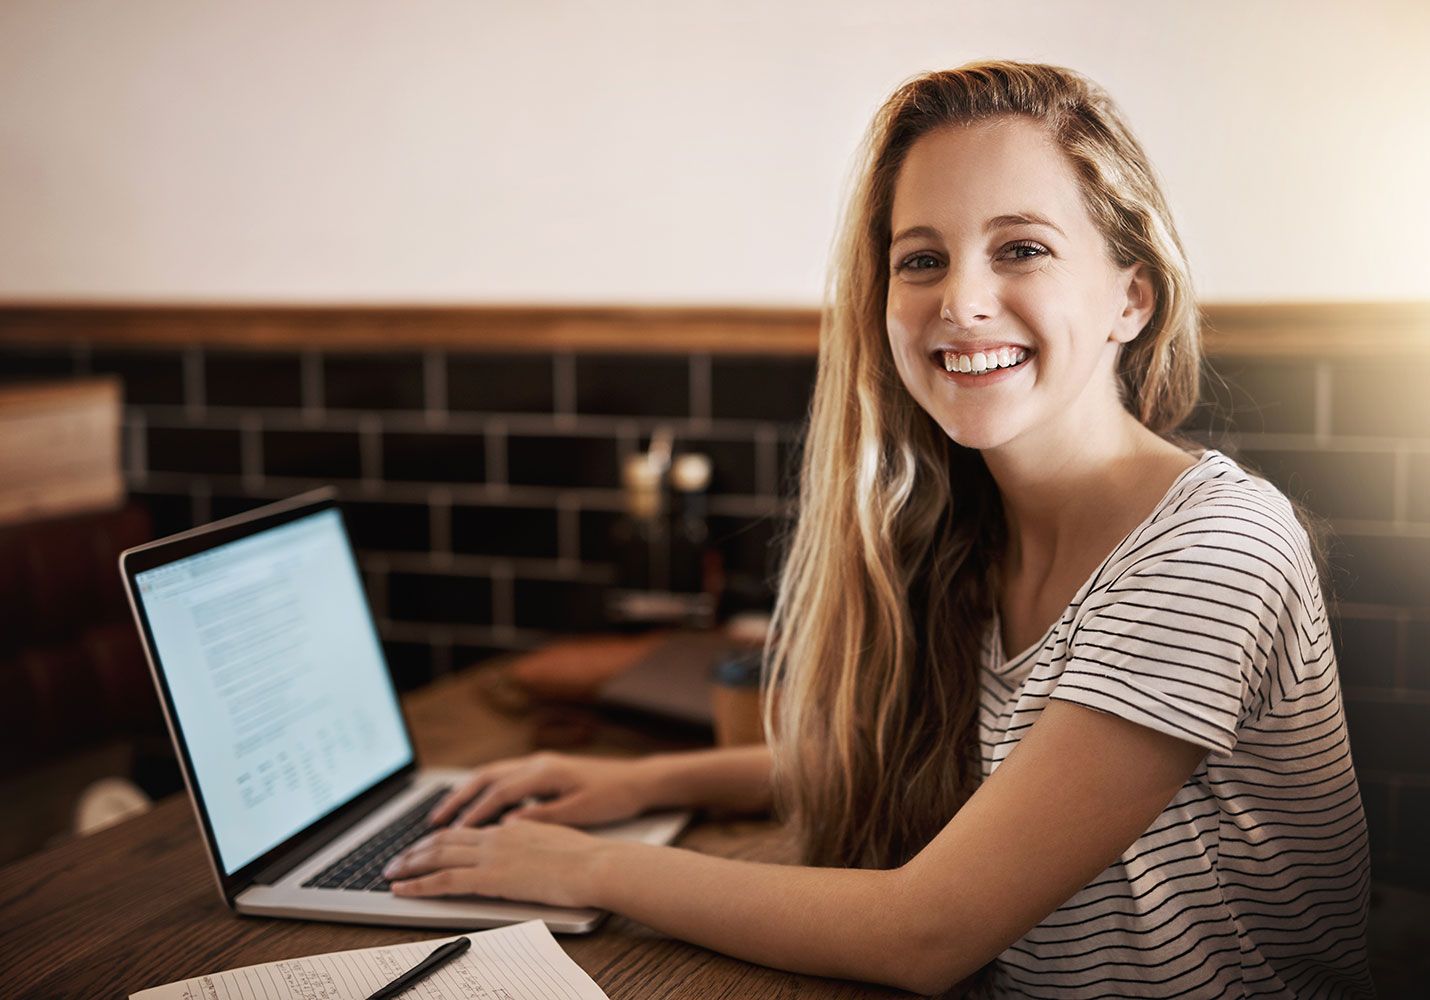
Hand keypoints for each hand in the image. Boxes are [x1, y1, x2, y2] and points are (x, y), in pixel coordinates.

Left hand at [384, 816, 613, 908]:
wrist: (595, 864)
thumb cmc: (585, 858)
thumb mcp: (552, 838)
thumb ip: (528, 836)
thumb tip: (513, 836)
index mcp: (511, 827)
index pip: (465, 830)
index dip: (439, 838)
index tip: (423, 847)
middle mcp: (496, 836)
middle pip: (444, 839)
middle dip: (415, 850)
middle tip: (396, 861)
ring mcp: (491, 855)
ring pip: (437, 855)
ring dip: (409, 864)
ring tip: (390, 874)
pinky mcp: (491, 877)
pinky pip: (444, 879)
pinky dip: (419, 884)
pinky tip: (403, 890)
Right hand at [428, 751, 653, 827]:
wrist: (639, 780)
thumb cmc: (614, 796)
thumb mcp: (580, 811)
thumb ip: (542, 817)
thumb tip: (506, 827)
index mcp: (545, 771)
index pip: (499, 791)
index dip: (474, 812)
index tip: (452, 832)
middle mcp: (537, 762)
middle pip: (486, 777)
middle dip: (457, 799)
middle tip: (432, 822)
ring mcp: (539, 763)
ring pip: (492, 774)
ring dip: (466, 793)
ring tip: (443, 816)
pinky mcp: (543, 770)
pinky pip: (504, 778)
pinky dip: (483, 791)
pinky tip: (475, 808)